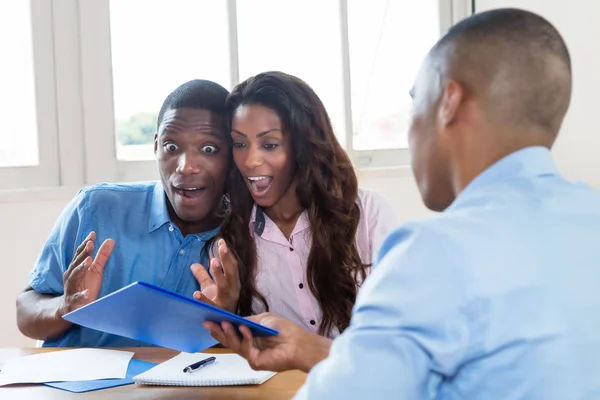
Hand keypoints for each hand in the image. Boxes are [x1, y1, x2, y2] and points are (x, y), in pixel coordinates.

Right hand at [61, 231, 114, 313]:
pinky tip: (87, 293)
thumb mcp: (96, 270)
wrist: (72, 308)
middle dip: (83, 253)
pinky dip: (82, 296)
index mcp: (77, 267)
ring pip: (74, 276)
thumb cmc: (86, 285)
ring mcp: (71, 288)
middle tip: (91, 244)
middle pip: (76, 262)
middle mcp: (71, 276)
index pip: (81, 253)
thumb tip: (110, 240)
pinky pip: (77, 298)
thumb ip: (102, 256)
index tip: (93, 234)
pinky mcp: (73, 301)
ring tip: (89, 261)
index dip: (86, 243)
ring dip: (81, 268)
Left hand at [191, 239, 239, 312]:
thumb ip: (203, 276)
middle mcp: (233, 291)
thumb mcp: (210, 287)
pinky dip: (203, 299)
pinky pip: (210, 305)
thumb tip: (193, 264)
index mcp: (233, 283)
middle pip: (232, 273)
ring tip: (214, 262)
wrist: (221, 325)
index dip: (228, 254)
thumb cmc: (216, 303)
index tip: (221, 241)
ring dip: (219, 274)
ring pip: (224, 286)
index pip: (232, 266)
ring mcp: (226, 302)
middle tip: (222, 246)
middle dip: (227, 259)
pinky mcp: (216, 312)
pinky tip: (195, 293)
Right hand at [204, 313, 331, 372]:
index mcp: (249, 335)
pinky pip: (246, 349)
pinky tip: (245, 329)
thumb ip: (248, 319)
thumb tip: (234, 319)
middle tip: (207, 322)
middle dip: (218, 330)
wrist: (299, 343)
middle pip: (229, 339)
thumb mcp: (264, 319)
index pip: (232, 331)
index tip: (209, 317)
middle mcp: (248, 345)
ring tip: (224, 323)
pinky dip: (245, 338)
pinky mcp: (255, 361)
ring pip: (234, 345)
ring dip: (229, 333)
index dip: (221, 325)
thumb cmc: (285, 330)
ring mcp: (251, 354)